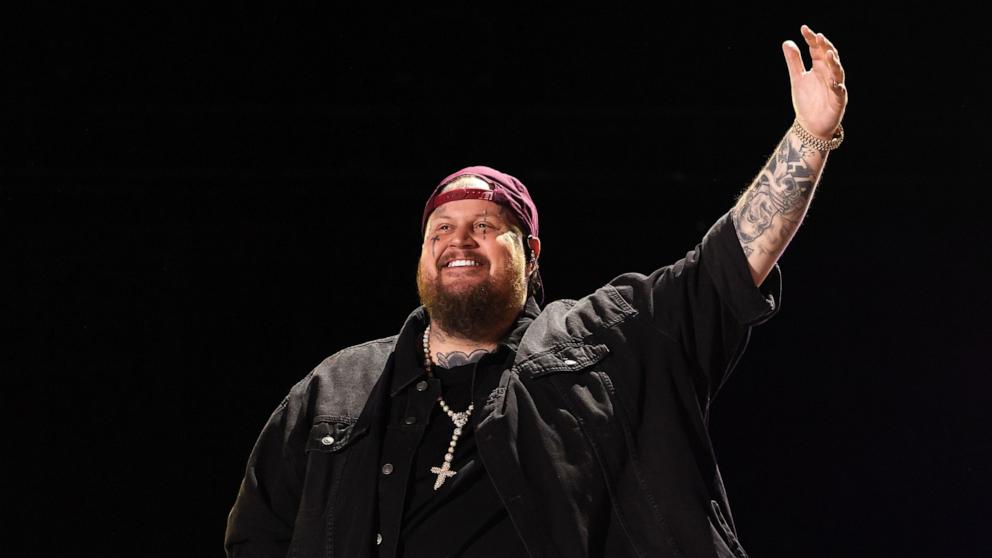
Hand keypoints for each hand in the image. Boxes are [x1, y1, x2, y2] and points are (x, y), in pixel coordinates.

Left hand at [783, 25, 847, 139]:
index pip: (817, 49)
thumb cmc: (807, 101)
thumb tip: (787, 42)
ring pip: (837, 72)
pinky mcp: (837, 101)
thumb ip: (794, 61)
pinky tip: (832, 80)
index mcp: (819, 67)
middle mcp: (829, 74)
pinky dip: (837, 86)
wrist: (811, 125)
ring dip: (833, 63)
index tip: (804, 29)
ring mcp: (835, 87)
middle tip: (819, 37)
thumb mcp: (797, 79)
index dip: (812, 39)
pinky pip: (839, 92)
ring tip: (827, 54)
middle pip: (829, 57)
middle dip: (825, 47)